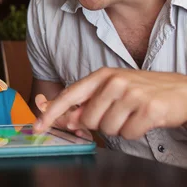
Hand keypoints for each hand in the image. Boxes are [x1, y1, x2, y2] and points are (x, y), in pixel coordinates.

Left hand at [34, 68, 186, 139]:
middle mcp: (114, 81)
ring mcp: (132, 94)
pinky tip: (143, 120)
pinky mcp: (149, 109)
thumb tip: (66, 119)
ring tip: (132, 114)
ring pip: (108, 129)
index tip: (38, 125)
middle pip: (88, 119)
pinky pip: (128, 134)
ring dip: (119, 128)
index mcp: (101, 76)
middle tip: (118, 113)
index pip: (69, 95)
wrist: (181, 91)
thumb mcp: (111, 91)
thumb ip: (87, 103)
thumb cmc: (142, 91)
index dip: (51, 112)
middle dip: (100, 124)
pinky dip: (134, 132)